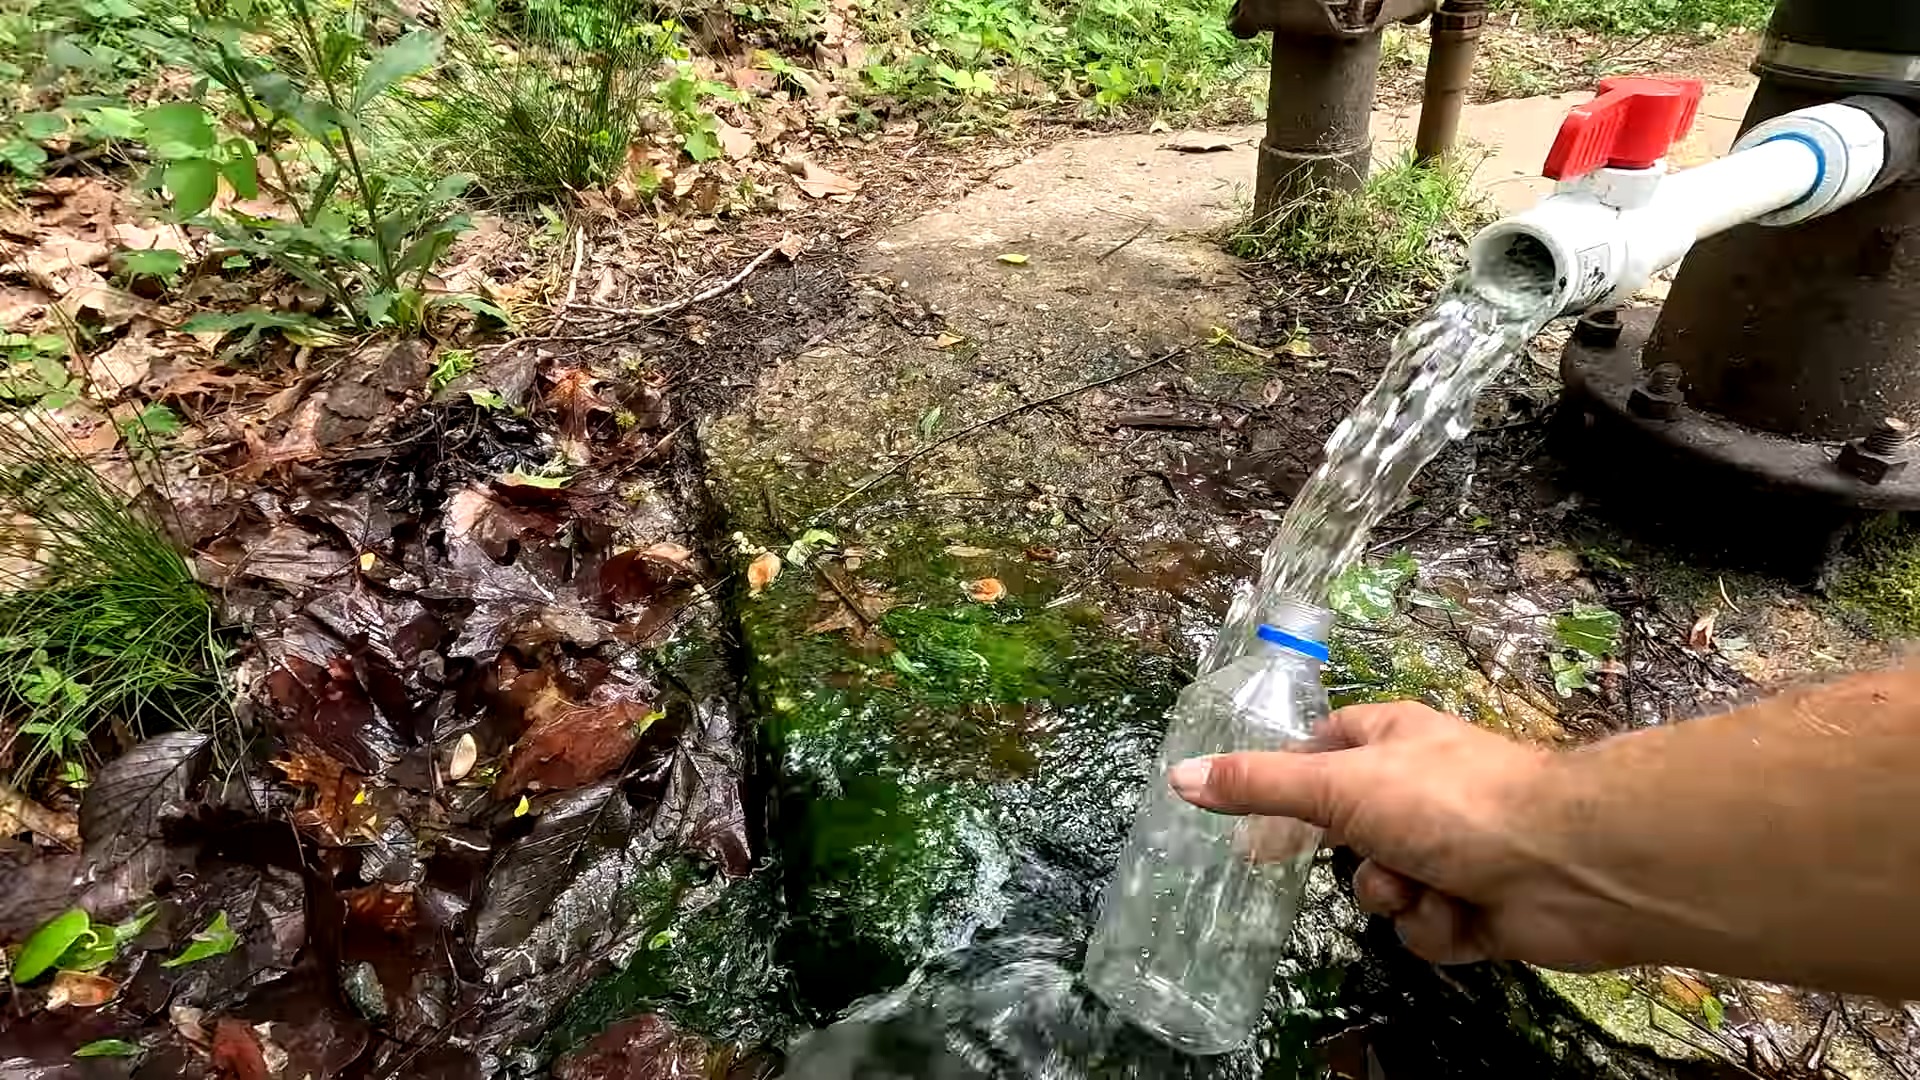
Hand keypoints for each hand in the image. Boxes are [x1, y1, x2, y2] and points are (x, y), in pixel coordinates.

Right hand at [1168, 701, 1630, 970]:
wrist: (1570, 865)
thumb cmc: (1453, 803)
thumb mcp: (1338, 785)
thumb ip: (1259, 786)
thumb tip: (1178, 778)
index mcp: (1391, 739)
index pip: (1321, 749)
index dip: (1289, 782)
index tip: (1257, 819)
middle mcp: (1422, 790)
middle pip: (1347, 832)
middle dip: (1352, 858)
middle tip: (1364, 854)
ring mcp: (1452, 850)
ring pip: (1384, 887)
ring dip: (1396, 896)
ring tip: (1427, 887)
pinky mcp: (1478, 907)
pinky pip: (1426, 928)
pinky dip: (1438, 927)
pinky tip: (1465, 914)